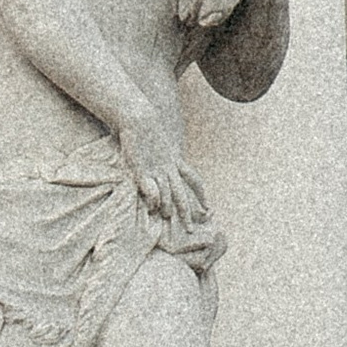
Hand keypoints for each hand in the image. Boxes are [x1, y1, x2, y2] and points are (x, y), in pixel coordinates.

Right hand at [118, 109, 207, 232]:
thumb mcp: (160, 144)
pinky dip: (154, 198)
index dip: (201, 195)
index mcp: (175, 161)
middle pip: (183, 192)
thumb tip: (166, 162)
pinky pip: (151, 187)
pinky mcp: (142, 168)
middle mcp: (169, 167)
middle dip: (187, 212)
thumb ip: (164, 155)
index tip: (208, 208)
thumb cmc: (147, 129)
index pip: (194, 180)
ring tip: (168, 217)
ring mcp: (157, 168)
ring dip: (169, 206)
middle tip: (190, 229)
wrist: (139, 117)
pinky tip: (153, 207)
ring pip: (168, 192)